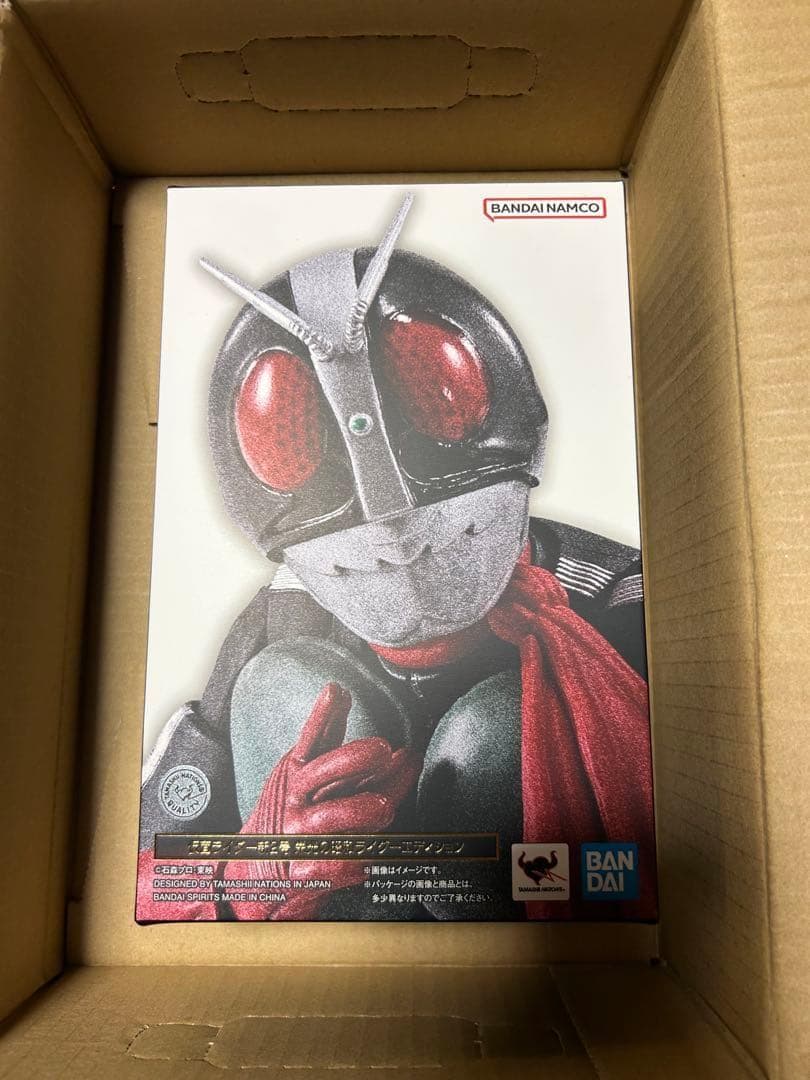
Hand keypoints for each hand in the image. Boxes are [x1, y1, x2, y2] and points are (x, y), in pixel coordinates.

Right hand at [224, 682, 420, 918]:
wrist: (256, 869)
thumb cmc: (292, 812)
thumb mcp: (304, 771)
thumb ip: (328, 736)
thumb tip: (341, 692)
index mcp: (298, 772)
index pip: (312, 739)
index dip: (323, 715)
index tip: (336, 691)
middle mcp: (297, 799)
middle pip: (321, 772)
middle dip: (352, 759)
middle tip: (384, 750)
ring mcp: (298, 834)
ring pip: (328, 818)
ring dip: (358, 811)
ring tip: (385, 808)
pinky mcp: (301, 870)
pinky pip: (327, 866)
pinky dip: (347, 864)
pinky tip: (365, 861)